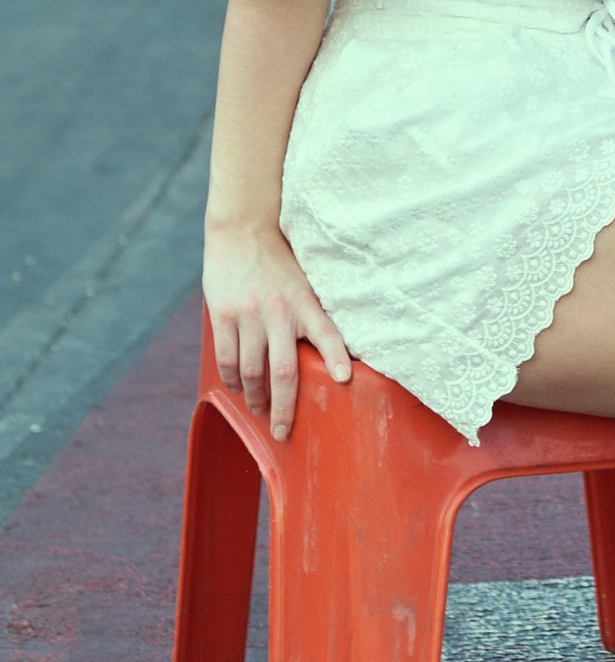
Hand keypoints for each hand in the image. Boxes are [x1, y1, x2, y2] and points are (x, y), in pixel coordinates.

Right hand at [204, 216, 350, 439]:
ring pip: (251, 372)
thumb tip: (335, 352)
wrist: (243, 229)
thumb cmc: (280, 260)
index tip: (344, 380)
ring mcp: (248, 314)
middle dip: (283, 408)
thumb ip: (313, 313)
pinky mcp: (223, 314)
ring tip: (258, 410)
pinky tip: (237, 389)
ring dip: (254, 398)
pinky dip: (232, 380)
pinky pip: (227, 358)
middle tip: (282, 432)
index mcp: (305, 302)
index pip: (328, 332)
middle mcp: (279, 311)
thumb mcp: (306, 282)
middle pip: (283, 372)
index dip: (336, 357)